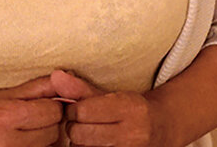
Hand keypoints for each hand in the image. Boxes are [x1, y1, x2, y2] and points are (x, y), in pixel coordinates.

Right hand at [0, 74, 62, 145]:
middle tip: (31, 117)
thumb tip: (65, 77)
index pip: (52, 111)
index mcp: (2, 117)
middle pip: (53, 132)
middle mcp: (5, 143)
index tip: (42, 103)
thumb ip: (36, 88)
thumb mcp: (1, 94)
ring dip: (45, 139)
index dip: (52, 105)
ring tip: (25, 130)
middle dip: (49, 122)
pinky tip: (23, 142)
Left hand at [50, 69, 173, 146]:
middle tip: (80, 122)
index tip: (75, 107)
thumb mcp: (110, 95)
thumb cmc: (130, 110)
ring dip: (78, 142)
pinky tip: (92, 144)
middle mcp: (131, 134)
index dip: (72, 108)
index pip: (83, 110)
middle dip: (73, 126)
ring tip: (87, 134)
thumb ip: (80, 88)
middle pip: (79, 133)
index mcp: (128, 108)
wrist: (161, 129)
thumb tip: (55, 75)